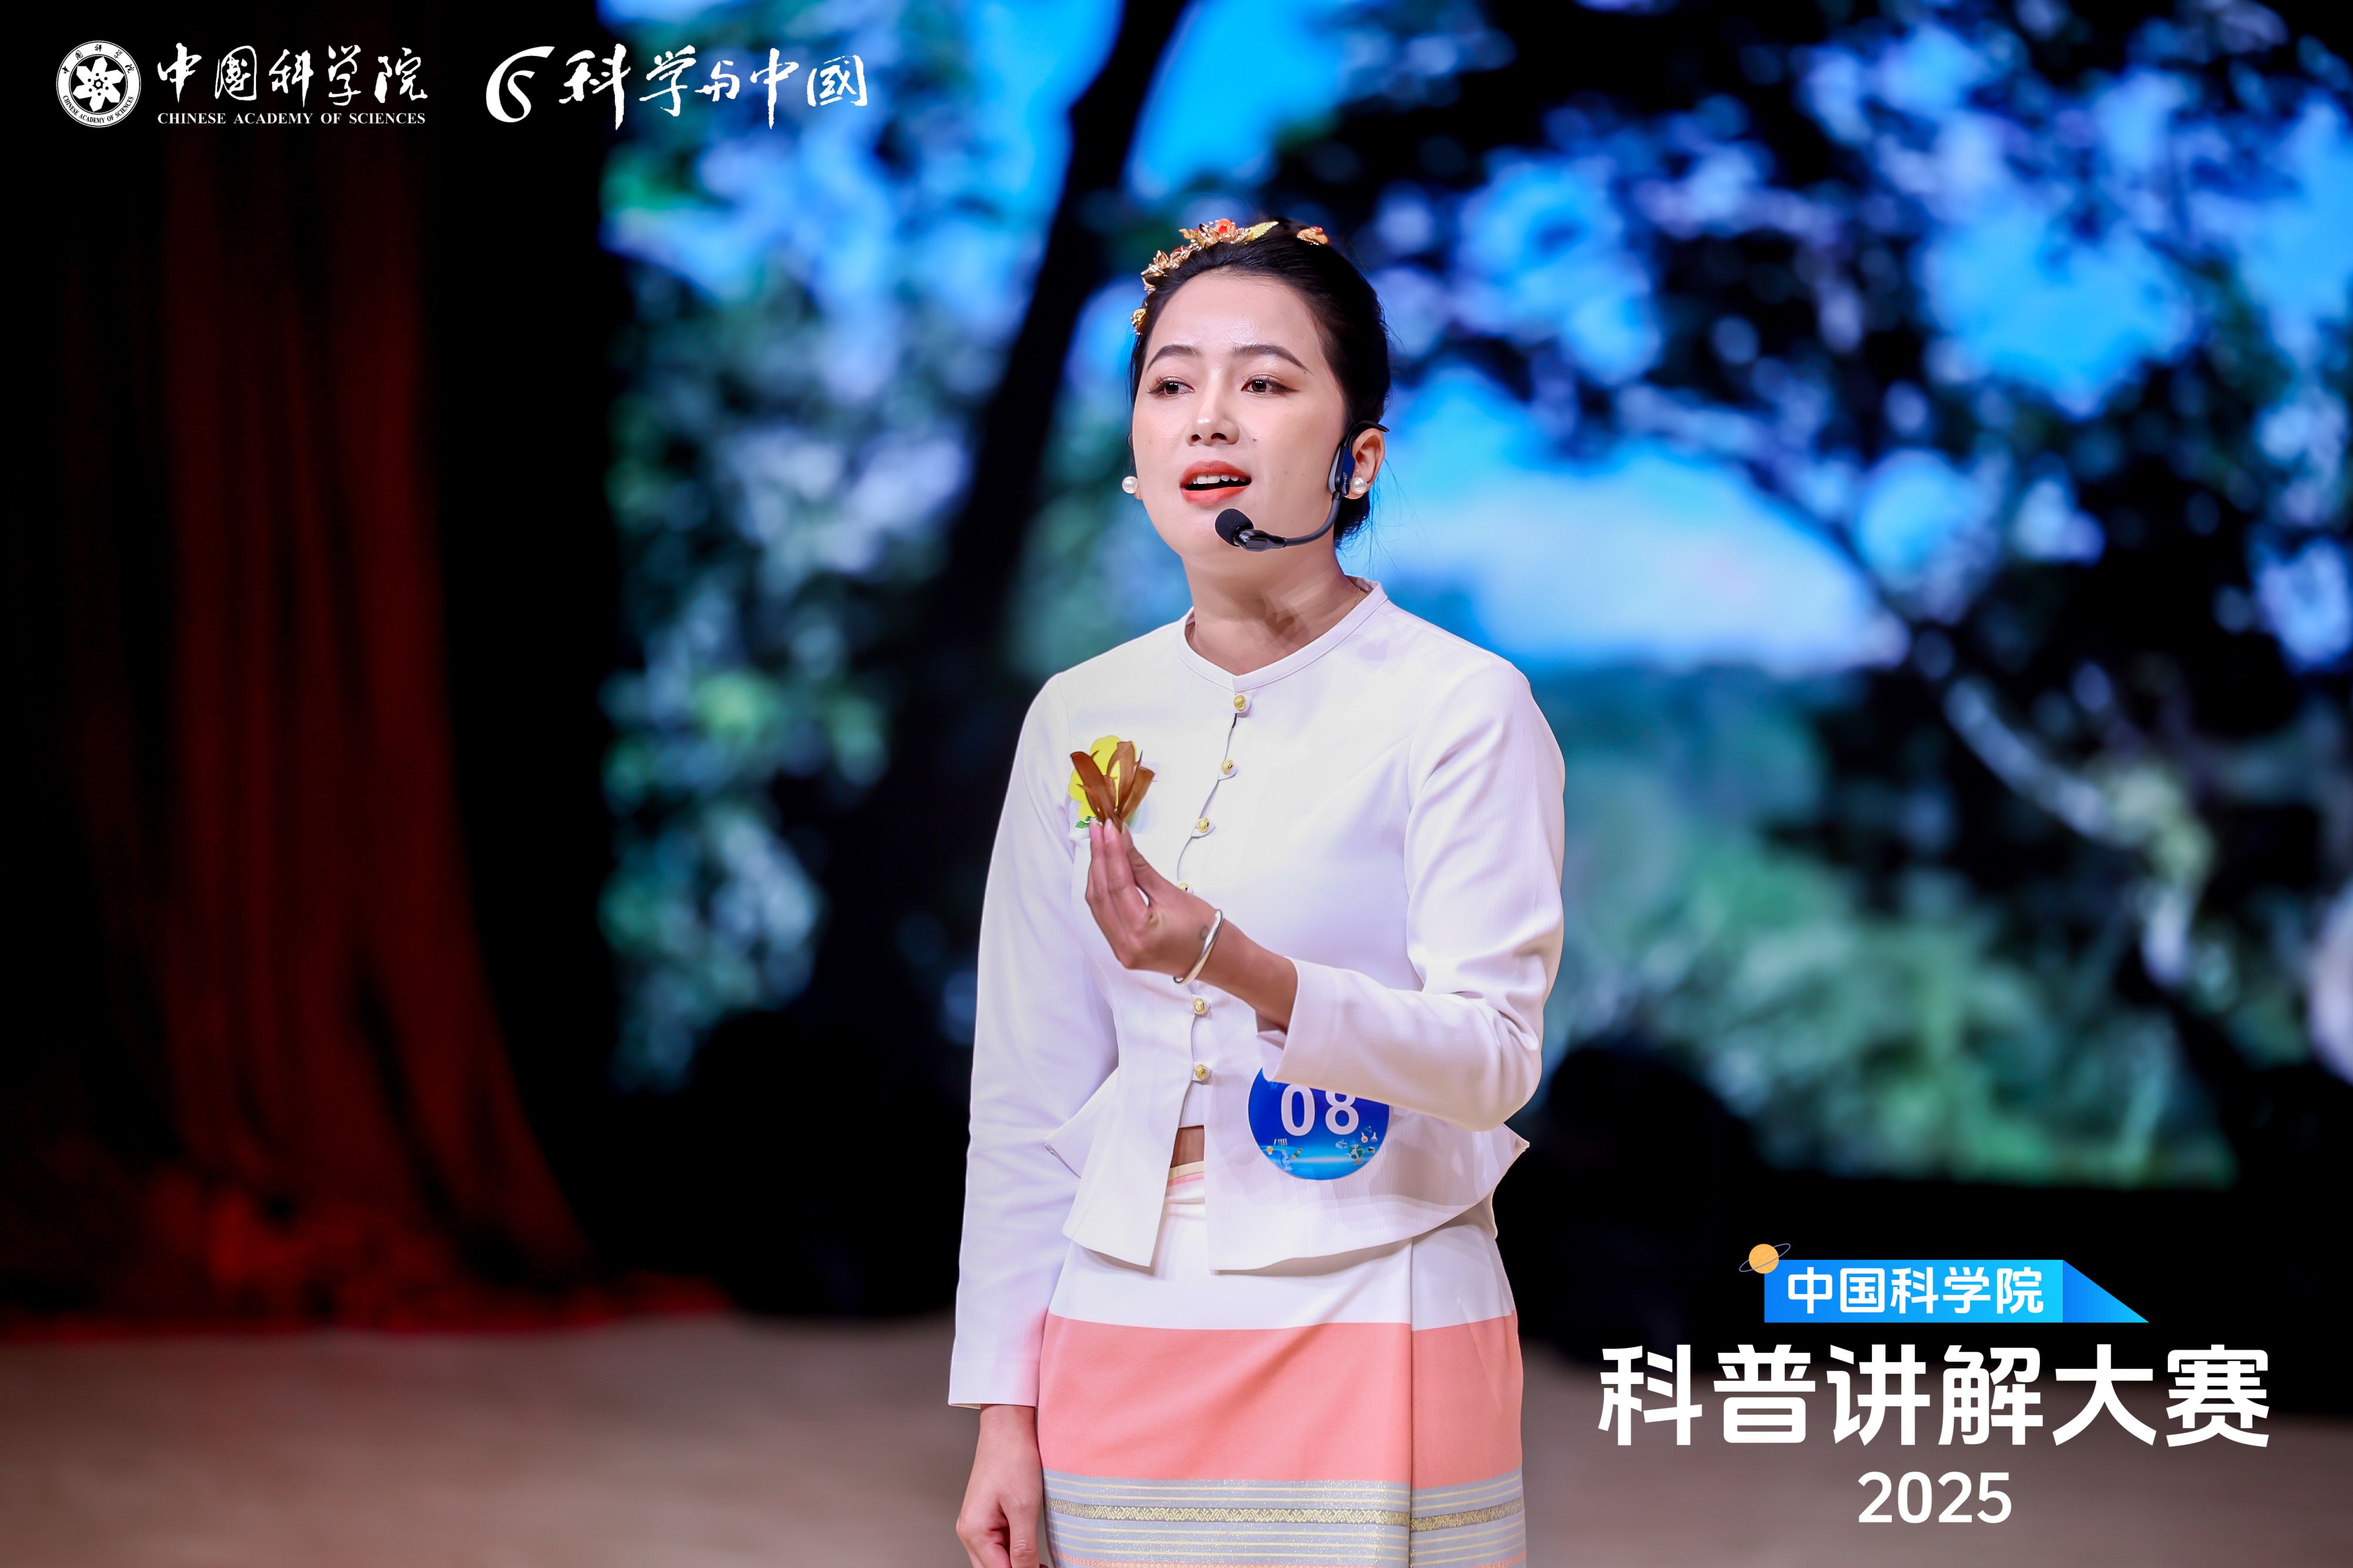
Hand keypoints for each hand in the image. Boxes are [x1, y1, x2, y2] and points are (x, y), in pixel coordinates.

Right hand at [957, 1404, 1047, 1567]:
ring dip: (1016, 1564)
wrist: (1007, 1427)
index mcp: (974, 1531)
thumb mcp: (1024, 1508)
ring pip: (994, 1560)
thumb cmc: (1012, 1458)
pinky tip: (1033, 1554)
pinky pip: (998, 1546)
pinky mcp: (986, 1517)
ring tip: (1042, 1564)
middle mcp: (970, 1531)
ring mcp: (976, 1524)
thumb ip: (1023, 1547)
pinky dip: (1014, 1553)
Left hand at [1084, 818, 1218, 978]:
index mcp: (1141, 933)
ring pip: (1097, 905)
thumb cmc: (1202, 928)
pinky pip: (1103, 914)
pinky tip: (1103, 868)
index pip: (1117, 885)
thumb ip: (1140, 866)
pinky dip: (1102, 889)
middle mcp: (1124, 945)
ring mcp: (1119, 950)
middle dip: (1099, 859)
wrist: (1215, 958)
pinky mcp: (1120, 947)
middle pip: (1101, 895)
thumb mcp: (1171, 892)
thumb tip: (1121, 839)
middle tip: (1099, 829)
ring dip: (1097, 872)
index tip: (1108, 827)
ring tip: (1099, 843)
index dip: (1111, 853)